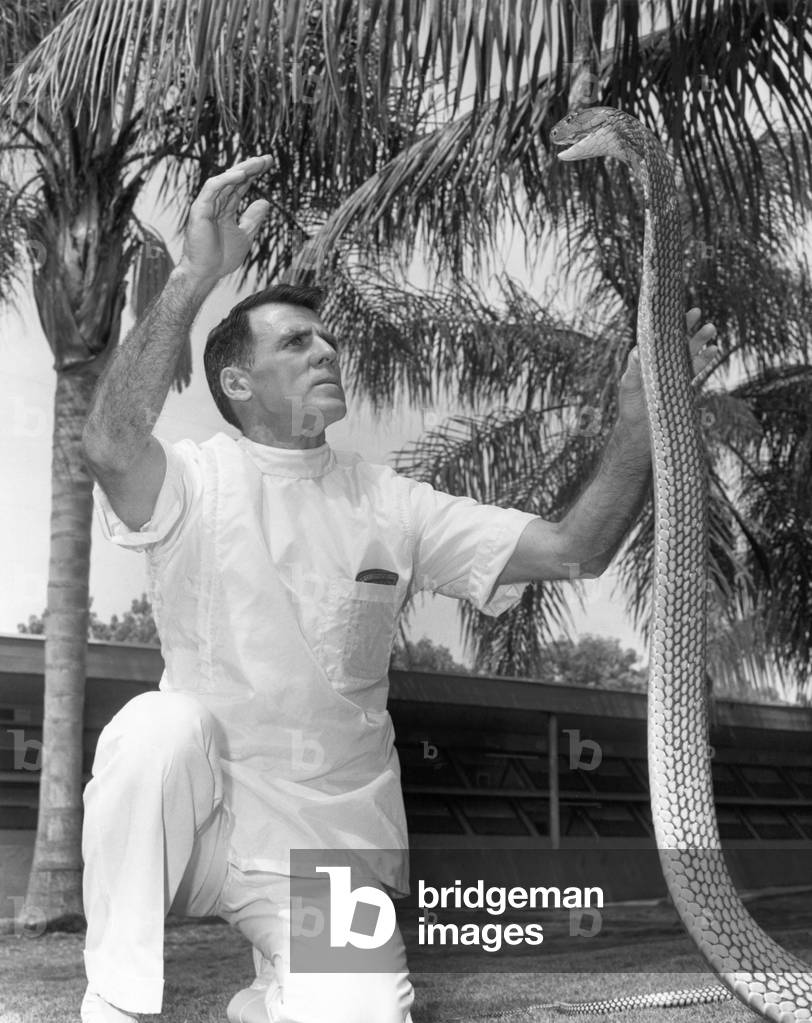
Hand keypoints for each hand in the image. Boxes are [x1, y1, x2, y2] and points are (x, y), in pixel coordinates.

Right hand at [176, 155, 273, 285]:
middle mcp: (216, 203)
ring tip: (257, 163)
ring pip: (224, 179)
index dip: (254, 174)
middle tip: (267, 158)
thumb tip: (266, 202)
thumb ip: (253, 218)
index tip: (269, 164)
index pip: (240, 185)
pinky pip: (212, 188)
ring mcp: (207, 204)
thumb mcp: (245, 235)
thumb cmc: (222, 258)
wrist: (206, 273)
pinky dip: (226, 180)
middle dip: (250, 167)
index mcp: (225, 208)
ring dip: (241, 170)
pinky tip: (241, 175)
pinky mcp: (200, 209)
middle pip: (233, 179)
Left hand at [619, 307, 719, 424]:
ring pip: (690, 354)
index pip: (661, 338)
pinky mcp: (684, 387)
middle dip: (690, 328)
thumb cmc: (630, 406)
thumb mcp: (628, 384)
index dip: (670, 325)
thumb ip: (634, 368)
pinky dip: (705, 360)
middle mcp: (664, 365)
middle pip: (679, 343)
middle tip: (699, 314)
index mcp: (650, 360)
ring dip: (701, 342)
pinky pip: (696, 371)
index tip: (677, 311)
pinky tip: (713, 351)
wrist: (639, 432)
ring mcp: (676, 375)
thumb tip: (638, 350)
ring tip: (711, 328)